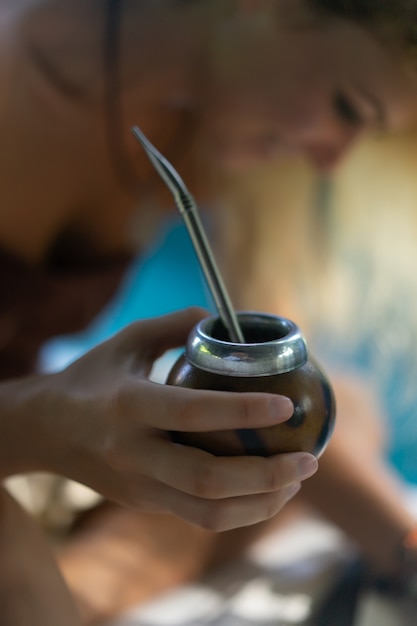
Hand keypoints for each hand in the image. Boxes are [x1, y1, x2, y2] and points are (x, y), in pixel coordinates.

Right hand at [36, 308, 317, 530]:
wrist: (44, 431)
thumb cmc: (91, 377)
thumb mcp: (127, 339)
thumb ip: (176, 325)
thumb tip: (227, 320)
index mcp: (126, 405)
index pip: (192, 413)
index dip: (243, 410)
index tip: (287, 405)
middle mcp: (132, 452)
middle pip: (208, 479)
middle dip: (268, 474)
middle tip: (309, 458)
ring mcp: (139, 486)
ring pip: (209, 511)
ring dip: (262, 501)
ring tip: (298, 479)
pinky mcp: (145, 503)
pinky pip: (201, 516)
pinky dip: (242, 509)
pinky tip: (268, 490)